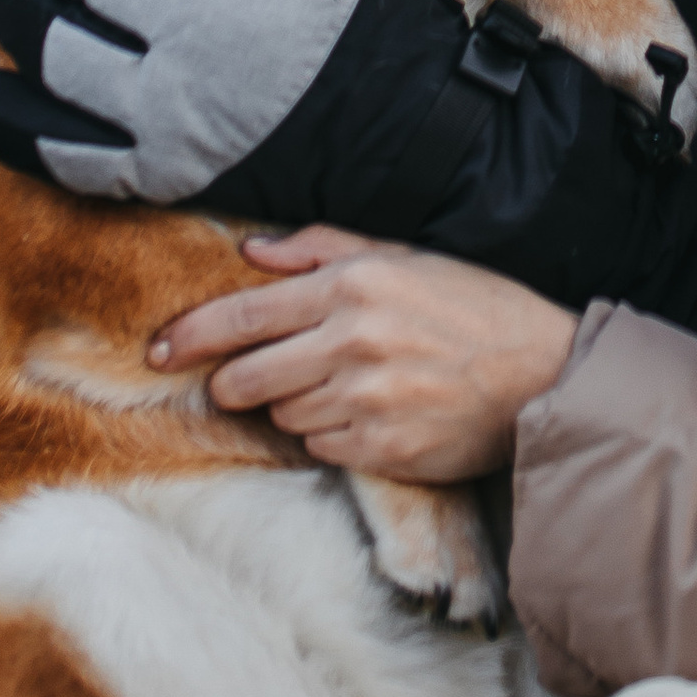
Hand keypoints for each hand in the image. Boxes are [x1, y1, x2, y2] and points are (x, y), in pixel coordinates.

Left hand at [149, 225, 578, 479]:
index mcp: (352, 286)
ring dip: (292, 404)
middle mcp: (351, 342)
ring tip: (340, 387)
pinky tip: (366, 414)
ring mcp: (364, 401)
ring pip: (282, 414)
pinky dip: (328, 434)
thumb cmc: (474, 307)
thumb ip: (323, 247)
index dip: (188, 336)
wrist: (540, 374)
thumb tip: (250, 251)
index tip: (156, 352)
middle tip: (244, 380)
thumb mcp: (405, 255)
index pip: (244, 315)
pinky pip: (319, 447)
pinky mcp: (379, 450)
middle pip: (246, 376)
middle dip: (234, 382)